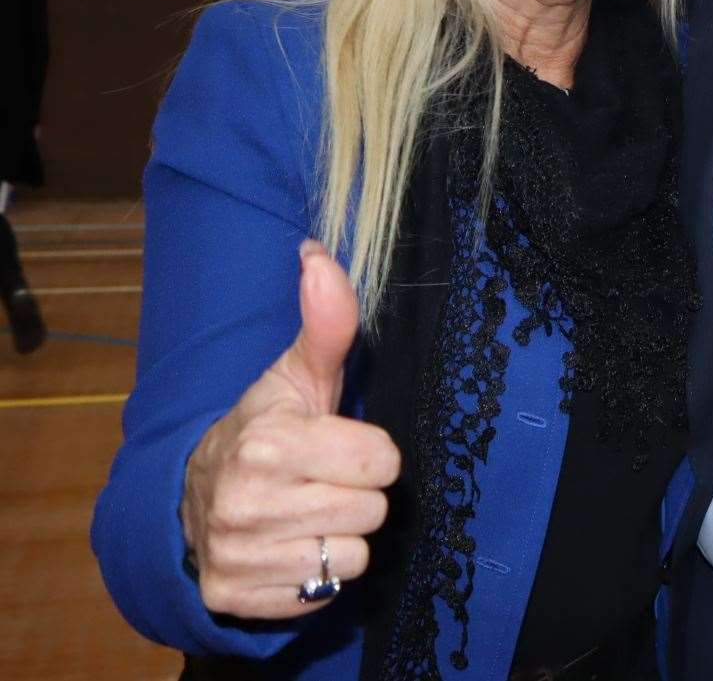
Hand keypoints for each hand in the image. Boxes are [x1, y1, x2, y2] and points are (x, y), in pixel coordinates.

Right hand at [181, 241, 400, 616]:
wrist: (188, 498)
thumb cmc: (263, 429)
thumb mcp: (296, 375)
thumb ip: (326, 322)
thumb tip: (318, 255)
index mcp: (269, 444)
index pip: (383, 461)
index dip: (370, 452)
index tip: (340, 445)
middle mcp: (248, 503)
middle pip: (374, 510)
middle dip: (356, 494)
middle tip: (321, 479)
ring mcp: (239, 556)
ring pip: (353, 556)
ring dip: (338, 535)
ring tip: (306, 510)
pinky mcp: (236, 598)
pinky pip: (323, 593)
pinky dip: (313, 574)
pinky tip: (288, 544)